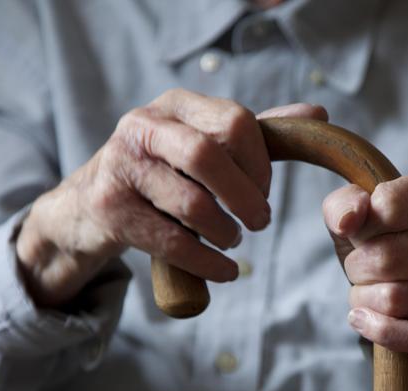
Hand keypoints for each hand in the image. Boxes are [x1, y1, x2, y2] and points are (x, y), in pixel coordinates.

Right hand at [17, 89, 326, 306]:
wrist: (90, 205)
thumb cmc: (163, 174)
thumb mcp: (205, 146)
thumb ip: (256, 135)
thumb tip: (317, 114)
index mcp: (176, 104)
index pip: (233, 121)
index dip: (259, 163)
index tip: (264, 191)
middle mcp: (143, 125)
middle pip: (206, 155)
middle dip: (244, 197)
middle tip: (260, 222)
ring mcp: (120, 165)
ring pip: (190, 203)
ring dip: (224, 232)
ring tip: (233, 242)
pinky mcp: (109, 207)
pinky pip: (170, 241)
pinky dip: (207, 262)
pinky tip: (224, 270)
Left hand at [323, 176, 407, 369]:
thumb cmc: (387, 243)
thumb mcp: (360, 216)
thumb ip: (344, 204)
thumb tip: (348, 220)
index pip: (388, 205)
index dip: (361, 228)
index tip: (361, 236)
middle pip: (387, 257)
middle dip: (358, 269)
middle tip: (360, 271)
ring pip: (395, 299)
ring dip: (365, 300)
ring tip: (367, 293)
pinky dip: (382, 331)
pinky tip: (365, 321)